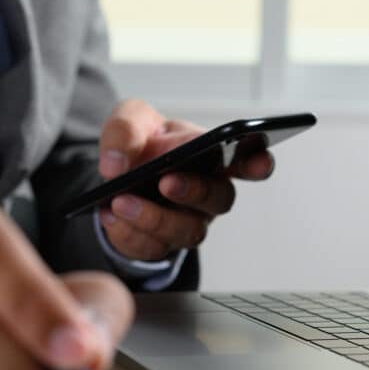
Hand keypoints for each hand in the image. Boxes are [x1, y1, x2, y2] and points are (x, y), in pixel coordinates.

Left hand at [97, 99, 274, 260]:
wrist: (114, 176)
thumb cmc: (140, 143)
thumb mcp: (130, 120)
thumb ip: (125, 129)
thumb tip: (116, 164)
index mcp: (213, 157)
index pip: (248, 160)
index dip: (259, 163)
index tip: (258, 162)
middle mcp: (208, 194)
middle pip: (220, 200)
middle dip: (195, 192)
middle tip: (165, 182)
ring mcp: (188, 222)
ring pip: (187, 232)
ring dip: (154, 218)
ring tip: (121, 201)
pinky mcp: (162, 245)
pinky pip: (152, 249)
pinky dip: (128, 233)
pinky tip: (109, 216)